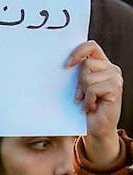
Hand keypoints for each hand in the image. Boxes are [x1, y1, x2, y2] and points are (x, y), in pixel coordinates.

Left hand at [66, 40, 123, 166]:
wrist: (94, 128)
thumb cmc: (82, 107)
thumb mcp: (76, 87)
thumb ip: (73, 73)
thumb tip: (57, 63)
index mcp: (101, 64)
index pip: (91, 46)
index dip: (77, 52)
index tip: (66, 65)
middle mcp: (110, 68)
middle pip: (86, 64)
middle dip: (78, 81)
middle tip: (79, 95)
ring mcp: (115, 77)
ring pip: (88, 77)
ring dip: (83, 92)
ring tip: (86, 102)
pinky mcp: (116, 88)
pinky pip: (93, 88)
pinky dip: (88, 100)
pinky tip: (90, 107)